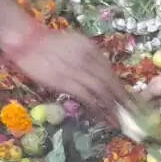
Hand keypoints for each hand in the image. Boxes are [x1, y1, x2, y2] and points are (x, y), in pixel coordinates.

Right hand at [10, 30, 130, 114]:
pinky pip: (88, 98)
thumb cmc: (47, 41)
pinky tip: (103, 119)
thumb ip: (88, 56)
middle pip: (111, 83)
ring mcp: (79, 71)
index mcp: (92, 49)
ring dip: (113, 109)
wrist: (26, 39)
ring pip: (102, 92)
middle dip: (124, 101)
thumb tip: (99, 73)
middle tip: (134, 115)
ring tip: (122, 122)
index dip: (122, 87)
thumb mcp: (74, 43)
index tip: (131, 100)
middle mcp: (90, 59)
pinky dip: (98, 110)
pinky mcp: (67, 83)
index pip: (111, 71)